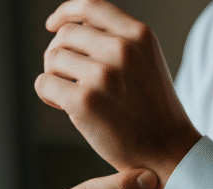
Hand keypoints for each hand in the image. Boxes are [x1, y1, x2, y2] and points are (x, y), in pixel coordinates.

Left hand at [34, 0, 201, 188]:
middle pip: (66, 34)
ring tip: (71, 93)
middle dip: (60, 54)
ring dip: (55, 75)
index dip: (65, 13)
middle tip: (69, 77)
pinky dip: (48, 94)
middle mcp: (122, 50)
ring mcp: (103, 75)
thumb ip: (119, 42)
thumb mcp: (147, 63)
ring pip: (52, 58)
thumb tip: (72, 30)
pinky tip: (63, 105)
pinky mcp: (84, 101)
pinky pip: (44, 83)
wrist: (168, 150)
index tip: (52, 25)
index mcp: (139, 36)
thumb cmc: (153, 110)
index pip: (91, 7)